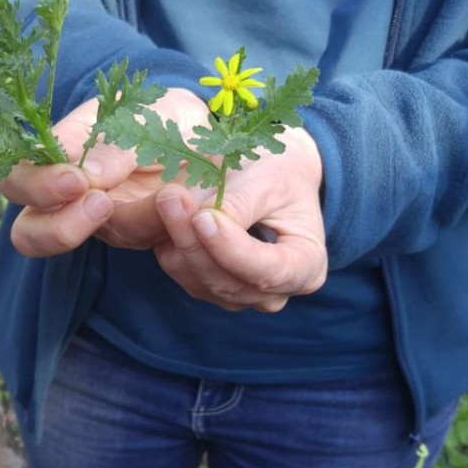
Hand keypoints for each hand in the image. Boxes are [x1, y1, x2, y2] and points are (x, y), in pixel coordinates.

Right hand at [1, 87, 208, 256]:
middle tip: (100, 204)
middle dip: (57, 229)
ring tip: (151, 199)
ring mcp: (94, 221)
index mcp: (57, 155)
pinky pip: (133, 241)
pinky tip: (176, 201)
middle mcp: (65, 196)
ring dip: (114, 230)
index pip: (20, 180)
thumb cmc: (158, 113)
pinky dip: (153, 225)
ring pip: (75, 247)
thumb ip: (113, 142)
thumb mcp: (142, 114)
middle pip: (28, 234)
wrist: (202, 131)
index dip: (40, 186)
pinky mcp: (132, 235)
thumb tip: (86, 175)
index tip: (77, 180)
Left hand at [154, 127, 326, 311]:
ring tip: (165, 202)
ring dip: (179, 246)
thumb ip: (239, 205)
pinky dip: (173, 252)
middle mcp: (276, 292)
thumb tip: (200, 223)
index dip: (231, 249)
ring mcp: (243, 295)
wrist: (273, 174)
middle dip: (195, 244)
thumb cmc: (280, 172)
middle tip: (170, 200)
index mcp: (306, 266)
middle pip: (229, 282)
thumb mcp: (268, 179)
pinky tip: (161, 222)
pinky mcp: (214, 289)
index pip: (267, 271)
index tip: (203, 218)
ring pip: (203, 284)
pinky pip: (188, 279)